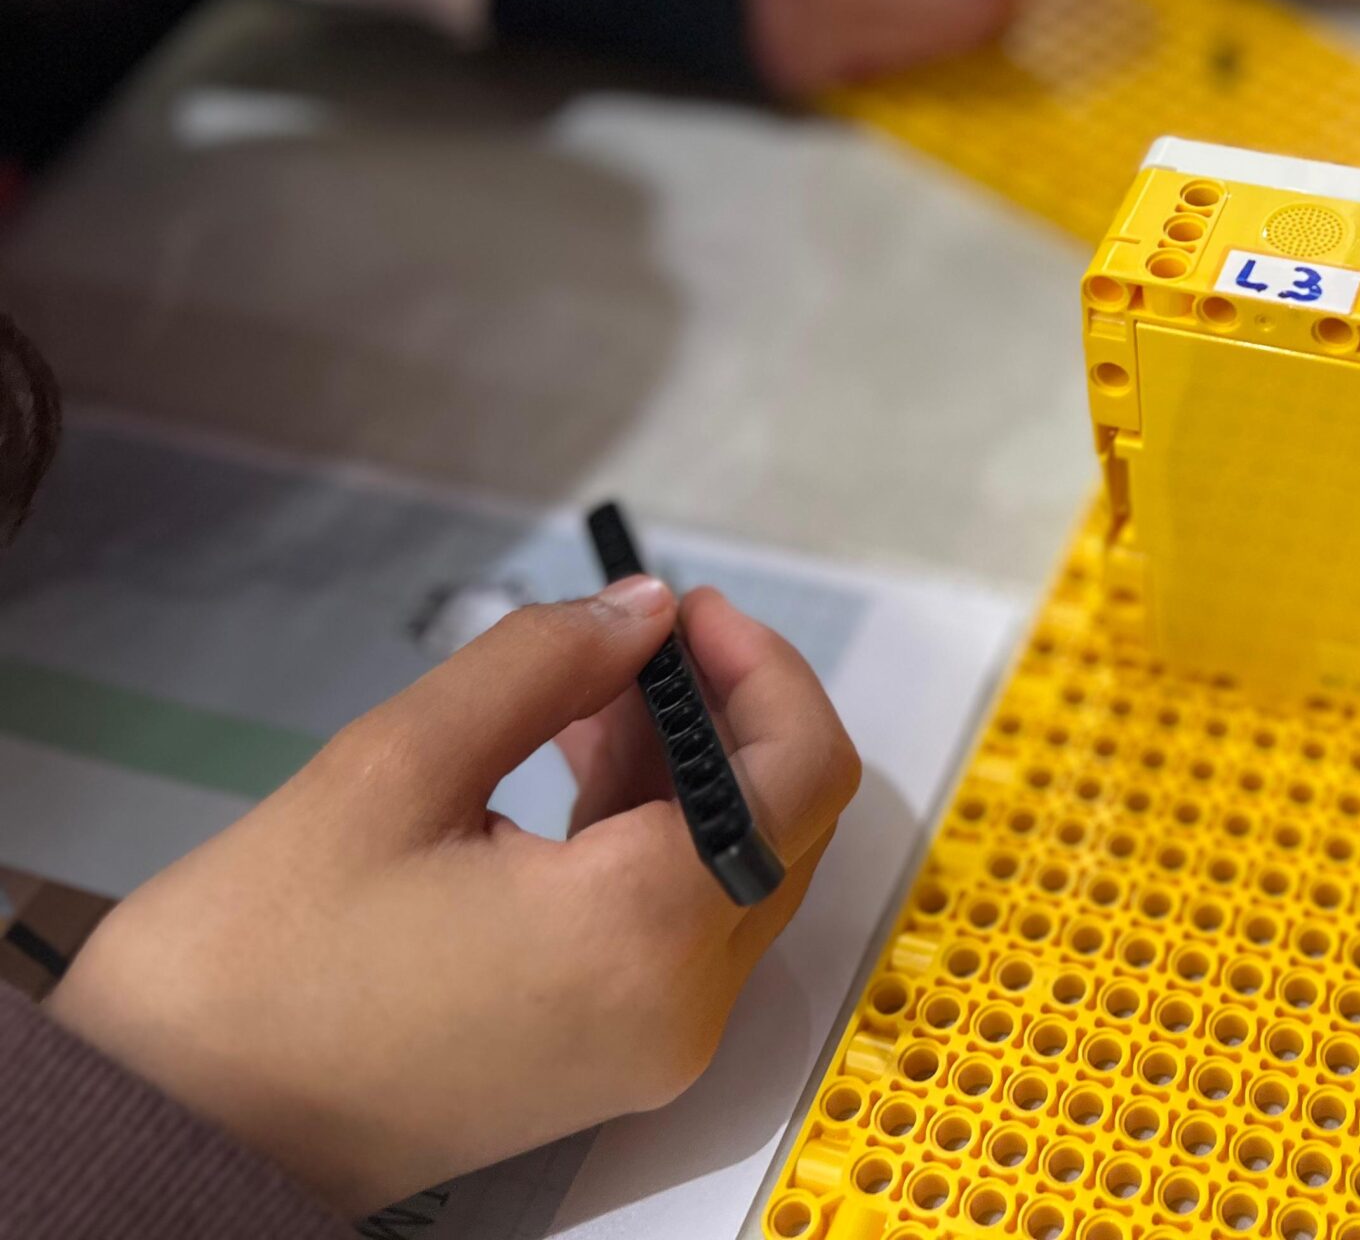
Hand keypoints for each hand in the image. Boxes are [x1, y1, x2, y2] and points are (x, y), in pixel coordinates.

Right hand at [45, 579, 860, 1213]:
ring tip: (582, 695)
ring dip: (686, 772)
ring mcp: (650, 1048)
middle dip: (726, 713)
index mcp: (645, 931)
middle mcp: (680, 1005)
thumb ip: (541, 666)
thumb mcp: (393, 767)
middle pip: (782, 822)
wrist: (170, 1135)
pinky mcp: (605, 1064)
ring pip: (732, 873)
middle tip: (637, 639)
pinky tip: (570, 772)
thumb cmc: (253, 965)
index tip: (688, 611)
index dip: (765, 669)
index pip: (802, 771)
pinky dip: (651, 841)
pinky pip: (678, 929)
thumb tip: (641, 611)